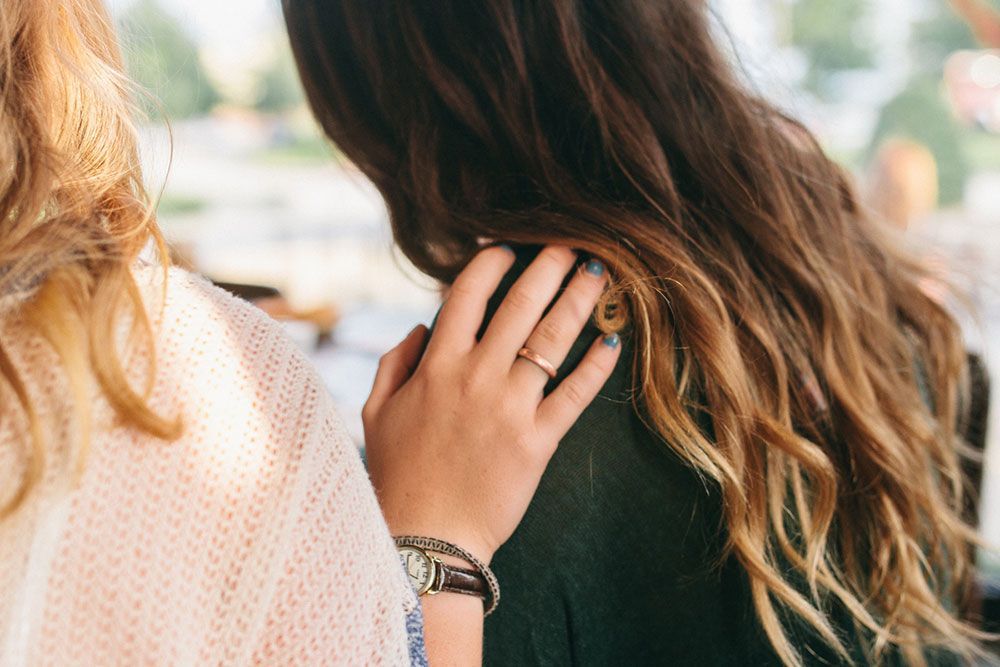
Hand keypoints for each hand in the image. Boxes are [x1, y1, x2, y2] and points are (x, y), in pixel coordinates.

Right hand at [363, 245, 620, 562]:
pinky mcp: (537, 440)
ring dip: (579, 300)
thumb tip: (422, 326)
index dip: (491, 262)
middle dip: (548, 266)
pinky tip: (612, 342)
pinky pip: (574, 395)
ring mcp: (509, 407)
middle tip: (570, 242)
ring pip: (552, 340)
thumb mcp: (377, 412)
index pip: (467, 294)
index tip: (509, 246)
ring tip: (600, 273)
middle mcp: (475, 377)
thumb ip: (395, 361)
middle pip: (520, 305)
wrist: (428, 537)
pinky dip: (596, 367)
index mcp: (436, 365)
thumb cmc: (398, 475)